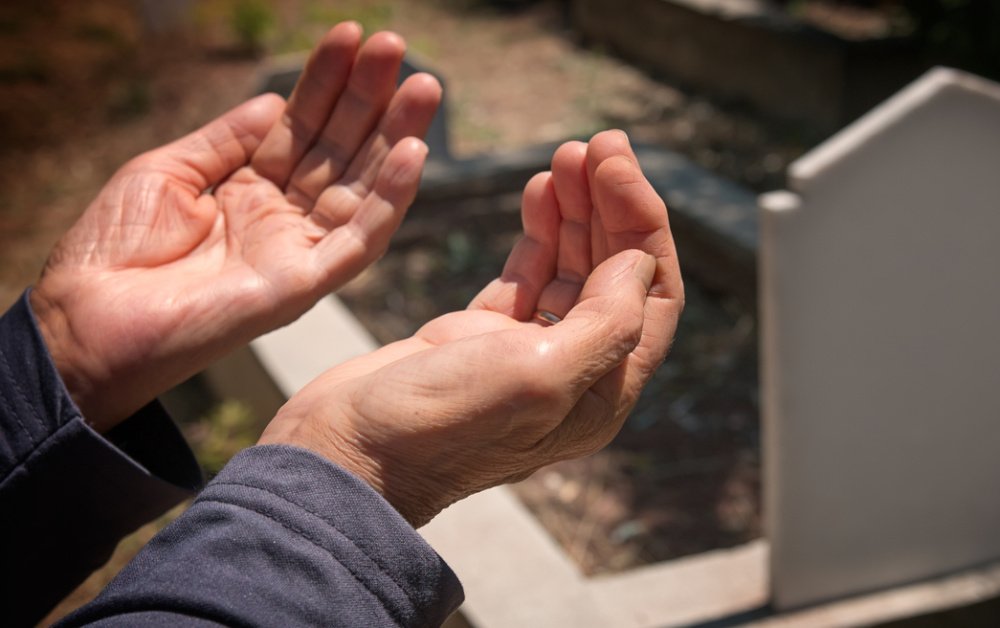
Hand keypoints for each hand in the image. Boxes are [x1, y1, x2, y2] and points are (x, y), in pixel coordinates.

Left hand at [29, 23, 441, 431]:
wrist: (87, 319)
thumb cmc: (113, 250)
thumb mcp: (167, 171)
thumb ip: (226, 139)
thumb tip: (274, 100)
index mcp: (248, 189)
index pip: (300, 126)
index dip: (325, 81)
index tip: (350, 36)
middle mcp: (281, 217)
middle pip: (339, 148)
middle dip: (369, 96)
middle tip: (396, 46)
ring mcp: (297, 250)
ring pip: (361, 186)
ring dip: (396, 136)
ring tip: (424, 86)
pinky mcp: (304, 284)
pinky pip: (359, 240)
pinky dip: (390, 200)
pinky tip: (412, 155)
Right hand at [259, 131, 684, 526]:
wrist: (345, 451)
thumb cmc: (439, 426)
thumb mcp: (537, 377)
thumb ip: (604, 323)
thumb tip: (642, 263)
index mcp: (602, 391)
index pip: (652, 295)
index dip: (643, 224)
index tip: (618, 165)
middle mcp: (573, 373)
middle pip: (614, 273)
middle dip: (611, 205)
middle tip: (598, 143)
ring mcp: (525, 353)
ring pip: (571, 267)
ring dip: (576, 209)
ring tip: (568, 155)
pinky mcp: (480, 337)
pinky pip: (527, 273)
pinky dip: (537, 230)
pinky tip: (538, 189)